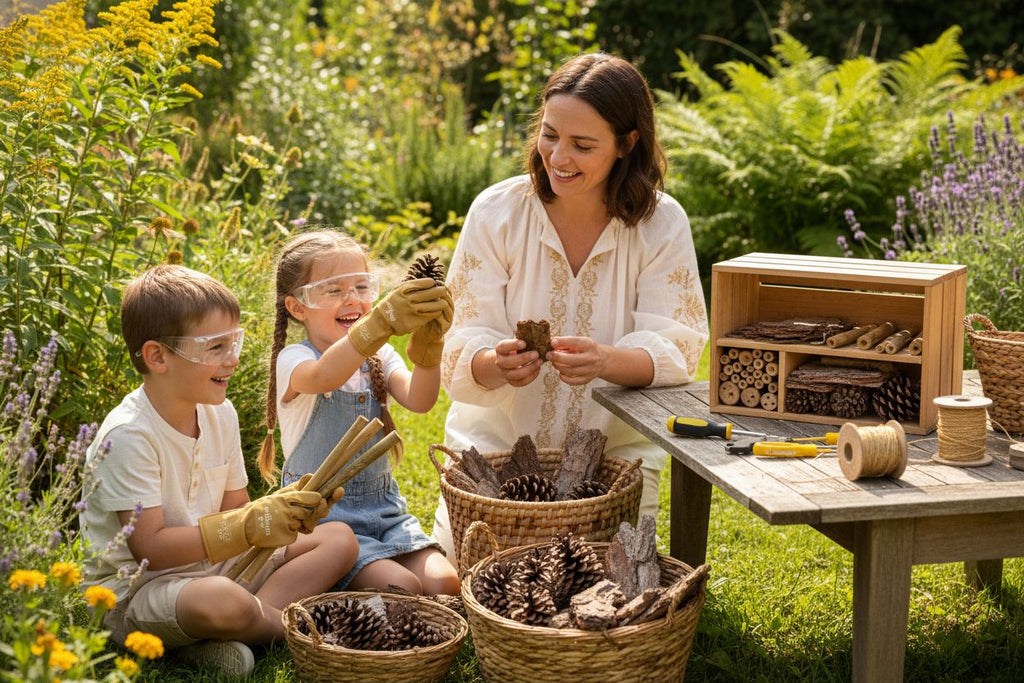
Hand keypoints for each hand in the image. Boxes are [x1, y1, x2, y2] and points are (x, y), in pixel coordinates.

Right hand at [198, 488, 323, 562]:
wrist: (244, 527)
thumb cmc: (263, 508)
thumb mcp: (278, 495)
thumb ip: (296, 488)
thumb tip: (311, 476)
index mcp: (286, 498)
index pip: (311, 497)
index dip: (319, 498)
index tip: (321, 497)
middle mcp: (288, 511)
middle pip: (312, 512)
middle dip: (317, 511)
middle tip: (320, 507)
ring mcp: (288, 525)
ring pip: (306, 523)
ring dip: (304, 522)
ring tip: (291, 519)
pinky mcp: (286, 538)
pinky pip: (297, 534)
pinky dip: (293, 532)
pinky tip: (282, 529)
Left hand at [275, 474, 343, 532]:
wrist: (264, 518)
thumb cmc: (277, 501)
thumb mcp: (289, 490)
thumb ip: (301, 485)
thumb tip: (310, 476)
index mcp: (313, 497)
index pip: (329, 495)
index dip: (335, 494)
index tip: (339, 490)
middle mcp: (314, 508)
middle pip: (326, 507)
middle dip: (326, 505)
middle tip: (322, 502)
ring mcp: (310, 519)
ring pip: (319, 517)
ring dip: (315, 514)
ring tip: (306, 512)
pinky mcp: (304, 529)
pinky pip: (310, 527)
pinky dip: (306, 524)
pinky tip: (300, 523)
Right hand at [348, 278, 448, 356]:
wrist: (383, 321)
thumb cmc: (392, 303)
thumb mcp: (397, 291)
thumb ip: (410, 286)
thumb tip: (427, 281)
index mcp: (404, 290)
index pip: (424, 283)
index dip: (431, 283)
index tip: (434, 283)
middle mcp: (409, 299)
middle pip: (432, 293)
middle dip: (440, 291)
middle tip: (443, 290)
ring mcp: (413, 311)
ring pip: (435, 305)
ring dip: (441, 302)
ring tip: (443, 301)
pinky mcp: (416, 321)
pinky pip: (432, 315)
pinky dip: (436, 312)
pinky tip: (437, 310)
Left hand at [407, 287, 452, 366]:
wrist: (424, 336)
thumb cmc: (422, 319)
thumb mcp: (424, 306)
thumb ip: (425, 296)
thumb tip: (419, 281)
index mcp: (446, 303)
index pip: (447, 291)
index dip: (439, 286)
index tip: (430, 282)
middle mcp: (450, 310)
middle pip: (448, 297)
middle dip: (440, 292)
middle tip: (431, 288)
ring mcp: (449, 318)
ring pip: (447, 306)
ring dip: (438, 301)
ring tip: (429, 297)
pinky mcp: (446, 326)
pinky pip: (442, 317)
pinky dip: (435, 312)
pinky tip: (426, 309)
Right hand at [492, 337, 542, 386]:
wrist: (509, 362)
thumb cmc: (516, 349)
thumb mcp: (517, 342)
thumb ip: (524, 339)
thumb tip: (538, 336)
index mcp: (500, 349)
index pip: (504, 347)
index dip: (513, 345)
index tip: (524, 343)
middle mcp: (500, 362)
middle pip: (508, 362)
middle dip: (523, 358)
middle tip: (536, 354)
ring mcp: (505, 373)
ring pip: (515, 374)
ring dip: (529, 369)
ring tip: (539, 362)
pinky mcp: (512, 382)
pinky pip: (521, 382)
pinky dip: (531, 377)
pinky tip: (538, 369)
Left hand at [547, 336, 607, 385]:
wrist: (602, 360)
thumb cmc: (587, 349)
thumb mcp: (580, 341)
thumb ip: (566, 342)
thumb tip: (551, 343)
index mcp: (589, 345)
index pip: (575, 342)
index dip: (563, 342)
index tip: (552, 342)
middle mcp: (591, 358)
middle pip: (572, 360)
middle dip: (558, 357)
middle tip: (548, 355)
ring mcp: (590, 370)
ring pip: (571, 371)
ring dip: (559, 367)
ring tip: (554, 362)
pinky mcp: (587, 379)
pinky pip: (573, 381)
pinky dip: (564, 378)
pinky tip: (560, 373)